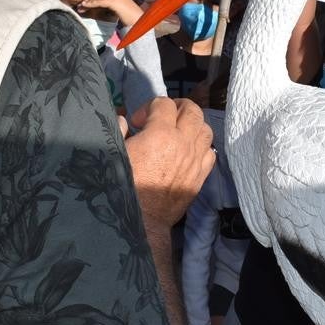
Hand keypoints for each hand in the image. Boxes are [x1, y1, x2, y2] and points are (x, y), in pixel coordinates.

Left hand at [76, 0, 143, 26]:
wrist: (139, 22)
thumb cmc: (130, 17)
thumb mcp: (118, 8)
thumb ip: (110, 4)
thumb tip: (99, 6)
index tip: (83, 1)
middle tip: (79, 4)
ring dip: (87, 1)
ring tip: (80, 6)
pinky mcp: (115, 2)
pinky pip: (100, 1)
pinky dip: (92, 3)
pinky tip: (86, 6)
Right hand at [125, 98, 214, 229]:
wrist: (142, 220)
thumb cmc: (124, 187)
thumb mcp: (114, 155)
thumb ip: (119, 131)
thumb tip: (125, 121)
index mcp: (160, 134)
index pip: (164, 103)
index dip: (149, 106)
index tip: (137, 121)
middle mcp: (183, 143)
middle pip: (192, 110)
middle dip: (177, 107)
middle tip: (163, 116)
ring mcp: (195, 160)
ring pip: (205, 129)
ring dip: (192, 125)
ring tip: (178, 132)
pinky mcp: (201, 176)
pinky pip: (210, 152)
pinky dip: (201, 146)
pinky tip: (188, 151)